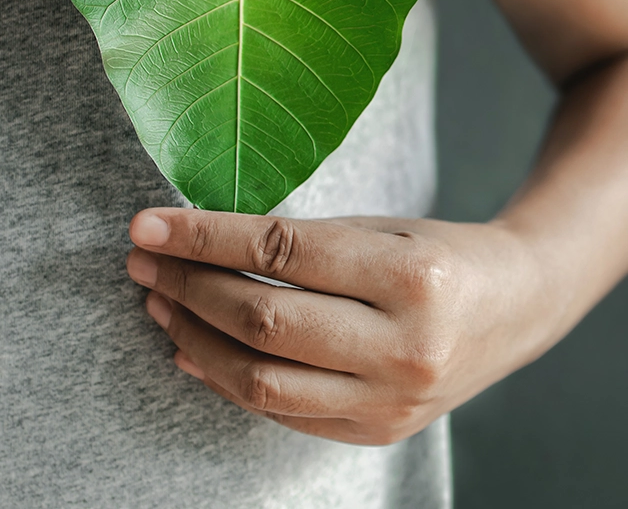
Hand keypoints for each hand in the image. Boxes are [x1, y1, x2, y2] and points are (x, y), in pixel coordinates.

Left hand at [127, 207, 545, 444]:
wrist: (514, 308)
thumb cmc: (438, 251)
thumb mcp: (379, 227)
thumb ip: (299, 244)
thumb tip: (200, 253)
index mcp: (411, 274)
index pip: (281, 251)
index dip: (203, 237)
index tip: (147, 225)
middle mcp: (405, 345)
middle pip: (264, 320)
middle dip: (188, 288)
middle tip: (143, 262)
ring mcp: (392, 400)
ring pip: (263, 380)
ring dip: (195, 339)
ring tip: (157, 303)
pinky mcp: (378, 432)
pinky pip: (283, 413)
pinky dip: (228, 381)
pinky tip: (192, 351)